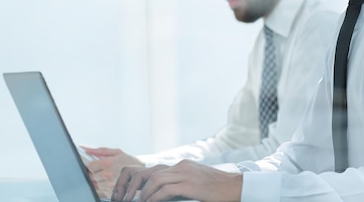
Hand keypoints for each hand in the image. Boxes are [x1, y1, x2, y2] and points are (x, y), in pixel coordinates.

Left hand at [82, 146, 143, 196]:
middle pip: (91, 176)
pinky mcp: (112, 193)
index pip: (90, 166)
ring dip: (99, 181)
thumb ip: (100, 151)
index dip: (92, 166)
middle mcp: (108, 175)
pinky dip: (103, 187)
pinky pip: (100, 191)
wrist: (143, 173)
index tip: (97, 165)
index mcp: (108, 163)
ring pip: (95, 184)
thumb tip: (86, 149)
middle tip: (104, 170)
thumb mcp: (117, 152)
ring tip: (109, 176)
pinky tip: (110, 182)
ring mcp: (110, 185)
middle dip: (96, 173)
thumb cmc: (130, 162)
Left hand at [112, 160, 242, 201]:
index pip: (155, 170)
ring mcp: (186, 174)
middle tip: (128, 199)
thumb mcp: (197, 182)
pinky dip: (154, 198)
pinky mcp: (190, 185)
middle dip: (136, 186)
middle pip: (151, 172)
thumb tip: (163, 195)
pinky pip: (165, 190)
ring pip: (155, 180)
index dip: (141, 181)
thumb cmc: (218, 189)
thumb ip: (181, 184)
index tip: (132, 193)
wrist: (236, 187)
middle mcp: (182, 166)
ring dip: (143, 194)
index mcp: (182, 165)